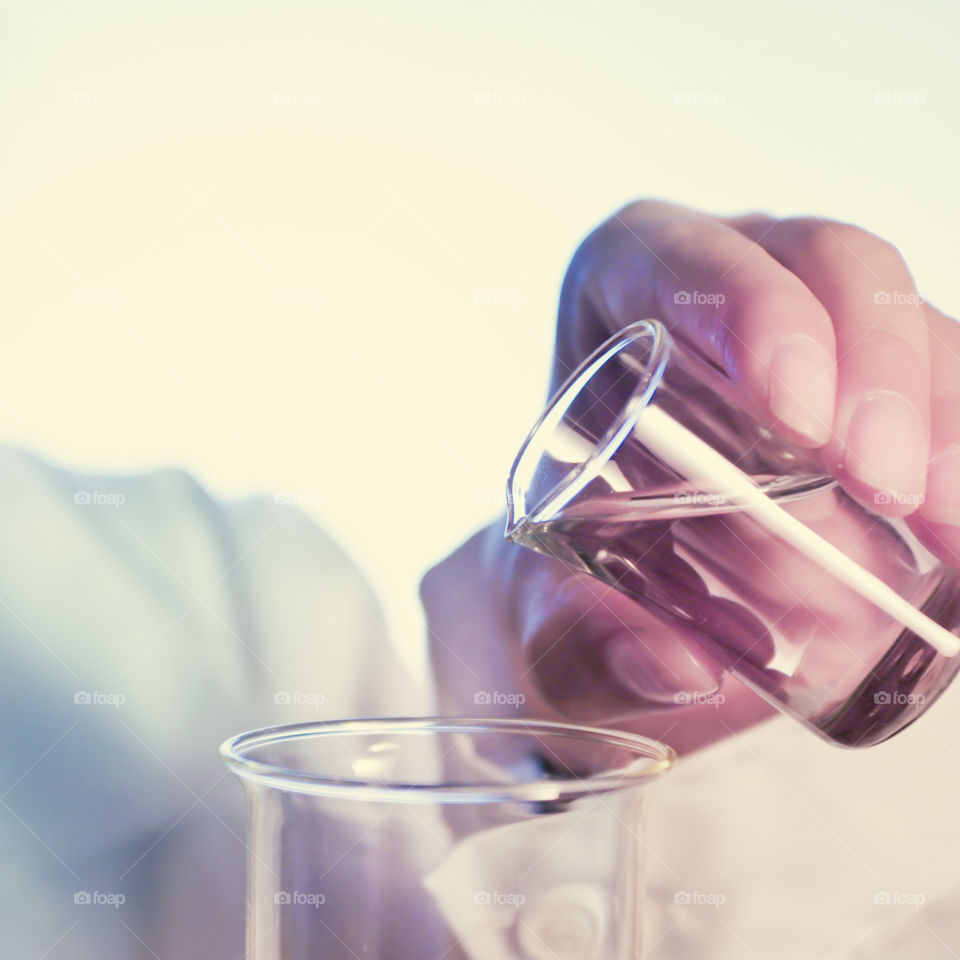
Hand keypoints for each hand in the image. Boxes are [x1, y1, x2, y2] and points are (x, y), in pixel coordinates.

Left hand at [422, 200, 959, 752]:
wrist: (616, 606)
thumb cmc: (566, 585)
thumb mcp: (543, 620)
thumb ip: (577, 645)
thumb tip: (669, 669)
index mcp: (616, 302)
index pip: (677, 257)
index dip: (751, 307)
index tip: (799, 417)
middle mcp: (727, 294)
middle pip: (823, 266)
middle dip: (871, 367)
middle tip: (886, 483)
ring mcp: (816, 334)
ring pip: (907, 321)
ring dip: (943, 417)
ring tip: (952, 528)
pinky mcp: (879, 394)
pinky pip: (947, 388)